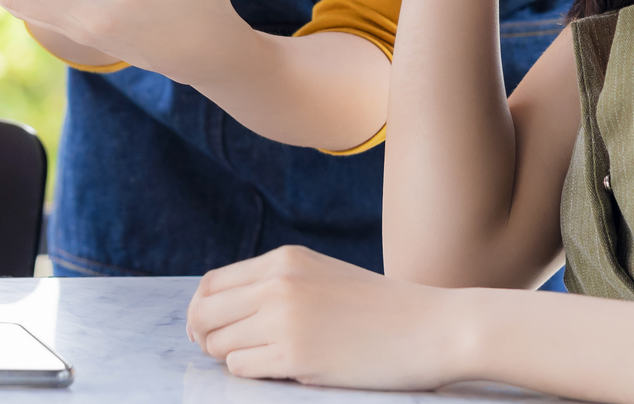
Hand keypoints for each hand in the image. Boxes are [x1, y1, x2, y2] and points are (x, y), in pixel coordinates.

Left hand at [187, 246, 466, 390]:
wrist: (430, 327)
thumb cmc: (380, 310)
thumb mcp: (323, 276)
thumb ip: (277, 284)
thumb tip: (221, 312)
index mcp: (285, 260)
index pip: (212, 284)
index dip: (203, 312)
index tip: (212, 332)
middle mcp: (278, 283)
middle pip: (205, 314)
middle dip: (207, 338)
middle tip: (229, 353)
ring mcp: (284, 318)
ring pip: (218, 344)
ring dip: (234, 357)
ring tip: (269, 359)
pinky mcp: (295, 354)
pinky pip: (241, 368)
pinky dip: (254, 373)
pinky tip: (285, 369)